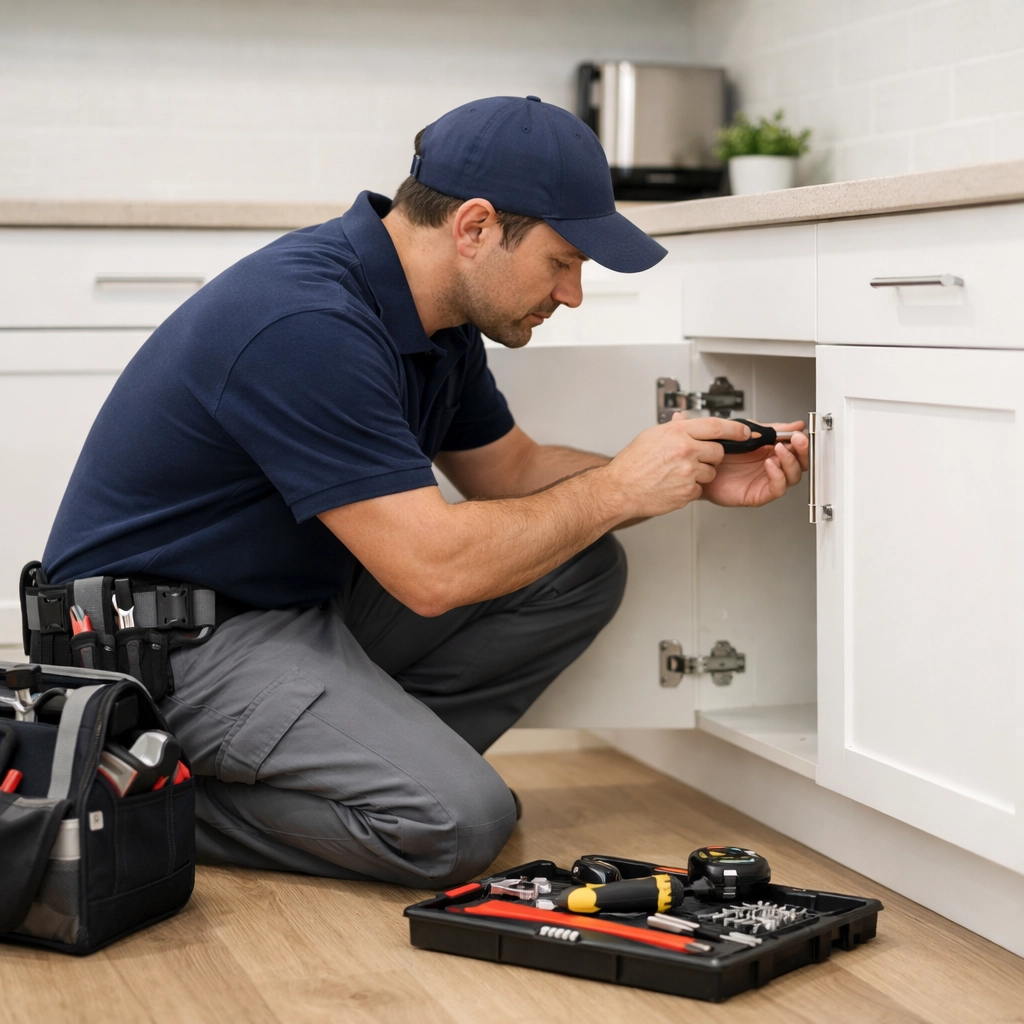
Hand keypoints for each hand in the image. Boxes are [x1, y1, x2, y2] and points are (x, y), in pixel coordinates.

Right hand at [603, 414, 751, 518]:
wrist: (620, 489)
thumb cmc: (632, 463)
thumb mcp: (651, 435)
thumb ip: (674, 427)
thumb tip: (685, 420)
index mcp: (677, 432)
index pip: (716, 425)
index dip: (735, 429)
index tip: (745, 431)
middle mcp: (685, 450)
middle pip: (718, 451)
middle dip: (711, 456)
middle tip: (694, 459)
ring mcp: (688, 472)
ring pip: (711, 472)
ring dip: (701, 474)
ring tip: (678, 474)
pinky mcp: (688, 491)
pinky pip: (700, 488)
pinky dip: (690, 488)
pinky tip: (673, 485)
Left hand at [701, 421, 808, 506]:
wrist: (700, 466)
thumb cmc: (721, 453)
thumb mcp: (748, 433)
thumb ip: (772, 429)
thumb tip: (795, 425)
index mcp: (772, 451)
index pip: (796, 449)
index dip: (801, 442)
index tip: (800, 433)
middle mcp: (773, 466)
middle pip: (800, 463)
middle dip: (801, 451)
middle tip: (797, 440)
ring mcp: (767, 480)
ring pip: (792, 476)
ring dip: (790, 461)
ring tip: (779, 449)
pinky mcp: (759, 494)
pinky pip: (777, 488)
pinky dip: (778, 476)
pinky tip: (770, 464)